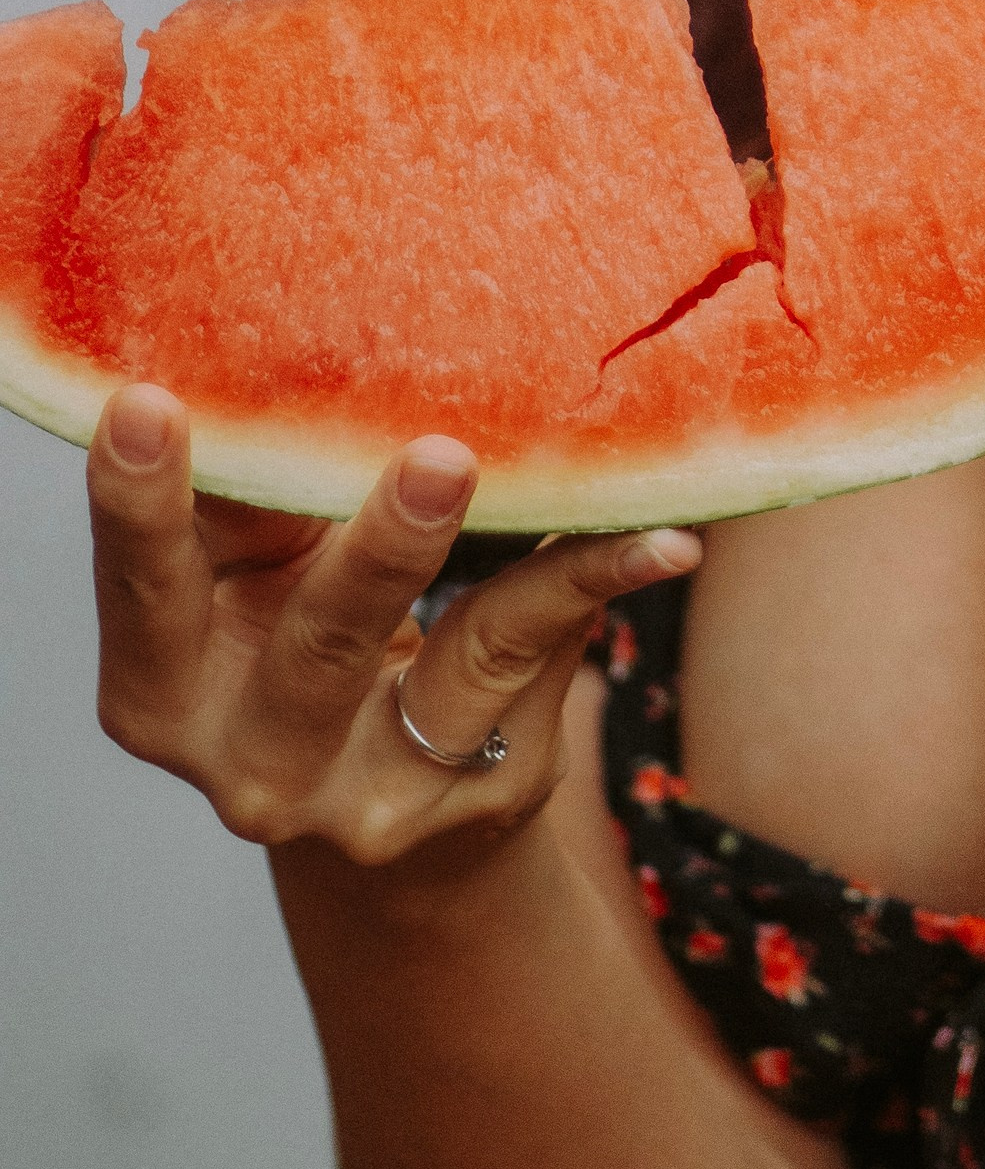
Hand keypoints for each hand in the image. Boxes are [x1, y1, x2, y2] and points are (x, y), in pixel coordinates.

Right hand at [88, 387, 699, 864]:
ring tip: (561, 491)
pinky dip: (596, 580)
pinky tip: (664, 541)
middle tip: (436, 455)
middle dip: (376, 555)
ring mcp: (376, 795)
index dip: (136, 504)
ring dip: (524, 568)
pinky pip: (540, 656)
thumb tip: (297, 345)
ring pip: (448, 666)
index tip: (142, 403)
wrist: (400, 823)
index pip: (144, 590)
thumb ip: (263, 501)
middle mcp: (256, 763)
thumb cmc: (308, 638)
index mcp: (163, 692)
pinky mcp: (483, 790)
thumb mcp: (261, 581)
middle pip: (312, 648)